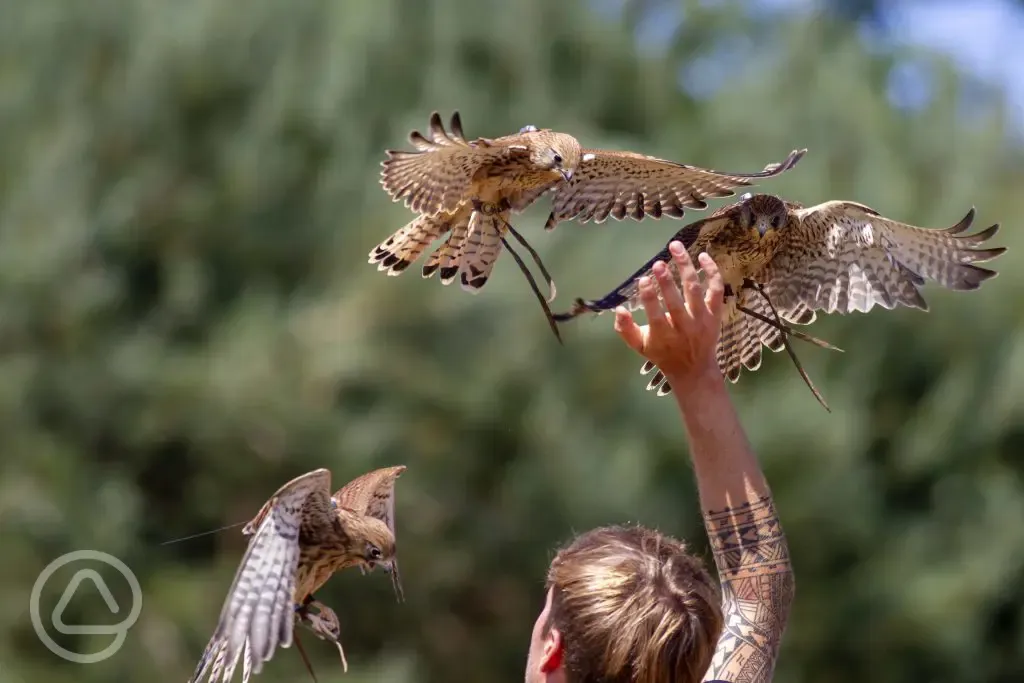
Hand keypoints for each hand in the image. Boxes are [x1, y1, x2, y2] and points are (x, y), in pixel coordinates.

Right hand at [613, 241, 725, 384]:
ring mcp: (701, 319)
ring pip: (695, 290)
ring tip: (676, 247)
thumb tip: (618, 310)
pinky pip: (716, 290)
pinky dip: (712, 272)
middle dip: (667, 282)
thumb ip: (625, 329)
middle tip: (658, 263)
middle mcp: (684, 327)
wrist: (694, 369)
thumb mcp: (639, 346)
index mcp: (663, 335)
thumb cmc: (662, 353)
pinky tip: (703, 256)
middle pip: (676, 301)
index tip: (643, 279)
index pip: (656, 314)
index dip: (649, 297)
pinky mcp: (715, 313)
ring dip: (686, 267)